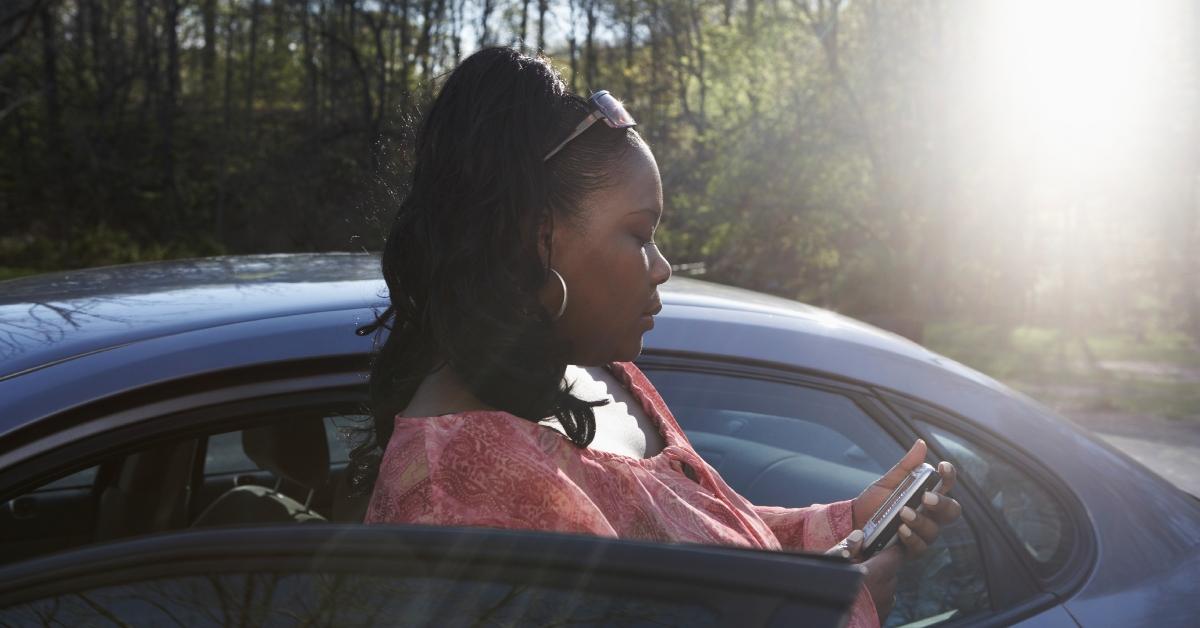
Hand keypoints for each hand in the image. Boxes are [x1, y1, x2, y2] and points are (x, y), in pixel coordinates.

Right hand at [825, 530, 901, 620]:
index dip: (889, 546)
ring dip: (875, 582)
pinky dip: (873, 596)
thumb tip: (859, 536)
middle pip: (890, 570)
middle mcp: (888, 588)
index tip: (879, 543)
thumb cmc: (829, 590)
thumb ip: (848, 547)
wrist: (828, 620)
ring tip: (856, 583)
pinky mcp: (882, 616)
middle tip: (860, 562)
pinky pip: (882, 600)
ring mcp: (886, 604)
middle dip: (878, 564)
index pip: (896, 553)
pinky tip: (858, 598)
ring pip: (886, 586)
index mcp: (879, 572)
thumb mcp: (833, 563)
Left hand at [852, 439, 961, 556]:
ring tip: (904, 512)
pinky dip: (912, 536)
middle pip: (951, 510)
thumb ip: (906, 466)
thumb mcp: (888, 482)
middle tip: (926, 497)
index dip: (949, 475)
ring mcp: (923, 533)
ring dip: (920, 520)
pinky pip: (920, 546)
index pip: (946, 485)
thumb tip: (921, 443)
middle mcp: (930, 515)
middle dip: (942, 503)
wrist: (854, 522)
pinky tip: (901, 529)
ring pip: (934, 529)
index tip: (942, 466)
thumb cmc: (876, 502)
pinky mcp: (911, 549)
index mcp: (928, 495)